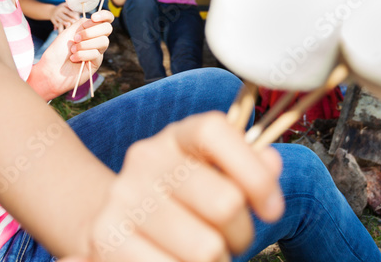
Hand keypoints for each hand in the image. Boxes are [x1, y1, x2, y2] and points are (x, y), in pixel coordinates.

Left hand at [34, 10, 113, 97]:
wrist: (51, 69)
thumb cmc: (58, 50)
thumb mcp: (69, 31)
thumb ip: (83, 23)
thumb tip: (95, 20)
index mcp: (90, 29)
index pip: (106, 19)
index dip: (104, 15)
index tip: (93, 17)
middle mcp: (96, 39)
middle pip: (107, 28)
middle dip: (91, 32)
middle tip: (76, 38)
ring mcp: (97, 51)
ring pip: (103, 41)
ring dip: (85, 44)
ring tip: (72, 50)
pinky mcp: (96, 63)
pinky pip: (96, 54)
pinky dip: (82, 55)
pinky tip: (73, 58)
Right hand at [52, 3, 81, 31]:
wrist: (50, 11)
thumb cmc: (61, 8)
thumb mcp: (64, 5)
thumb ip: (69, 6)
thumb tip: (76, 7)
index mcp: (62, 8)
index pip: (68, 12)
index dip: (72, 15)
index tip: (77, 18)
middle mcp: (58, 12)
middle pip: (64, 17)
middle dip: (69, 20)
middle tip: (74, 22)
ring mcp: (55, 16)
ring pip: (60, 20)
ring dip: (64, 23)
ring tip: (68, 25)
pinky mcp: (52, 20)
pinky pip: (55, 23)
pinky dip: (58, 26)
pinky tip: (62, 28)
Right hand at [83, 112, 283, 260]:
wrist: (117, 225)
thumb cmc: (182, 202)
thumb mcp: (213, 177)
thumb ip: (248, 169)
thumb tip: (271, 162)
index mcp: (176, 136)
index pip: (214, 131)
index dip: (254, 171)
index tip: (273, 209)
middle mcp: (145, 160)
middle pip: (224, 202)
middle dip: (241, 234)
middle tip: (231, 240)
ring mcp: (123, 199)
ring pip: (207, 249)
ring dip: (218, 260)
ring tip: (205, 255)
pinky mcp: (107, 239)